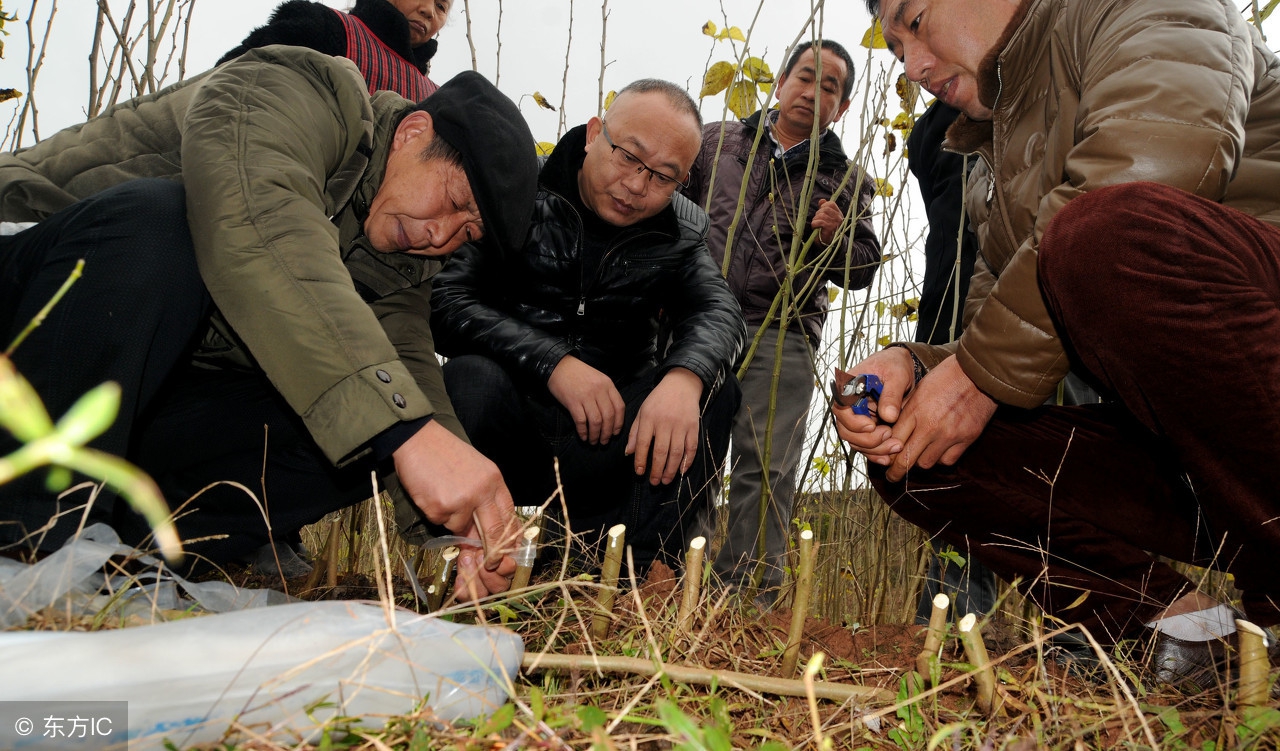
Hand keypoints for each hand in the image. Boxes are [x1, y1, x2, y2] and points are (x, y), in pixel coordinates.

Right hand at [392, 420, 518, 599]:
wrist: (417, 438)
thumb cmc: (445, 453)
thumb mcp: (475, 470)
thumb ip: (484, 497)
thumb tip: (483, 532)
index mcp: (494, 480)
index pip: (509, 516)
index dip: (508, 538)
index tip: (506, 552)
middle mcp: (482, 491)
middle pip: (494, 532)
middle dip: (492, 552)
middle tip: (489, 563)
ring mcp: (462, 501)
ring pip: (461, 529)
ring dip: (452, 521)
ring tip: (442, 493)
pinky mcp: (440, 507)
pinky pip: (441, 523)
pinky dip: (435, 513)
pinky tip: (431, 492)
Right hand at [547, 355, 624, 443]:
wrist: (559, 366)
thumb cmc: (579, 374)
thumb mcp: (598, 379)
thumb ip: (606, 393)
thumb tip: (611, 416)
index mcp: (607, 385)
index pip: (619, 407)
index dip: (619, 423)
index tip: (615, 433)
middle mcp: (599, 390)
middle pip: (608, 417)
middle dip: (607, 433)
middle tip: (604, 442)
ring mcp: (586, 396)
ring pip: (596, 421)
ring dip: (595, 435)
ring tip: (593, 442)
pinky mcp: (572, 401)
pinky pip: (581, 421)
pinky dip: (583, 431)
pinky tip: (583, 437)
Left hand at [625, 367, 703, 484]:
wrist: (681, 385)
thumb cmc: (658, 400)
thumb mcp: (642, 411)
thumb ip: (634, 432)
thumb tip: (628, 453)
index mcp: (649, 418)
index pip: (643, 443)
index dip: (640, 459)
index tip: (639, 472)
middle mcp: (665, 422)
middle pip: (660, 451)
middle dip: (656, 469)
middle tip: (653, 482)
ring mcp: (681, 425)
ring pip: (676, 452)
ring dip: (671, 469)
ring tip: (665, 480)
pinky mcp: (693, 427)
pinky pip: (691, 448)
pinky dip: (687, 461)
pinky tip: (681, 471)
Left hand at [811, 198, 845, 246]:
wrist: (829, 244)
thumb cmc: (827, 231)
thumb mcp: (827, 218)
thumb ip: (824, 208)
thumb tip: (822, 200)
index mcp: (839, 214)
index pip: (831, 204)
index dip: (823, 206)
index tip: (820, 213)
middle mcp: (838, 218)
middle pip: (824, 209)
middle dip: (818, 214)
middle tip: (817, 220)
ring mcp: (835, 223)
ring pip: (821, 215)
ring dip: (815, 220)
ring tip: (816, 224)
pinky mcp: (830, 228)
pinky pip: (820, 222)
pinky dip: (815, 224)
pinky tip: (815, 227)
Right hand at [832, 346, 916, 457]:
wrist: (900, 369)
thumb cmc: (894, 365)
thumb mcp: (896, 374)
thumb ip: (891, 394)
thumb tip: (889, 416)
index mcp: (848, 388)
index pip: (840, 409)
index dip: (853, 422)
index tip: (871, 426)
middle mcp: (848, 406)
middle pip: (846, 430)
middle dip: (867, 440)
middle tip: (889, 436)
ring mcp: (856, 419)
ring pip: (856, 442)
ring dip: (875, 449)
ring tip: (896, 446)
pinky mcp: (866, 428)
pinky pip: (866, 446)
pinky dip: (876, 453)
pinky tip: (888, 456)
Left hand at [879, 355, 996, 481]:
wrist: (978, 374)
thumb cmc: (946, 378)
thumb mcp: (918, 390)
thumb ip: (905, 412)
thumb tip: (891, 432)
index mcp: (915, 411)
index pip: (893, 440)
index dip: (885, 452)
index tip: (883, 459)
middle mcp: (930, 426)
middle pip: (906, 459)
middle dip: (896, 471)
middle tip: (892, 476)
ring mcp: (949, 434)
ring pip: (926, 463)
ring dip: (921, 461)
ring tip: (920, 455)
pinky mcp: (966, 439)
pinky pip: (947, 460)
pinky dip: (941, 458)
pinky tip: (939, 450)